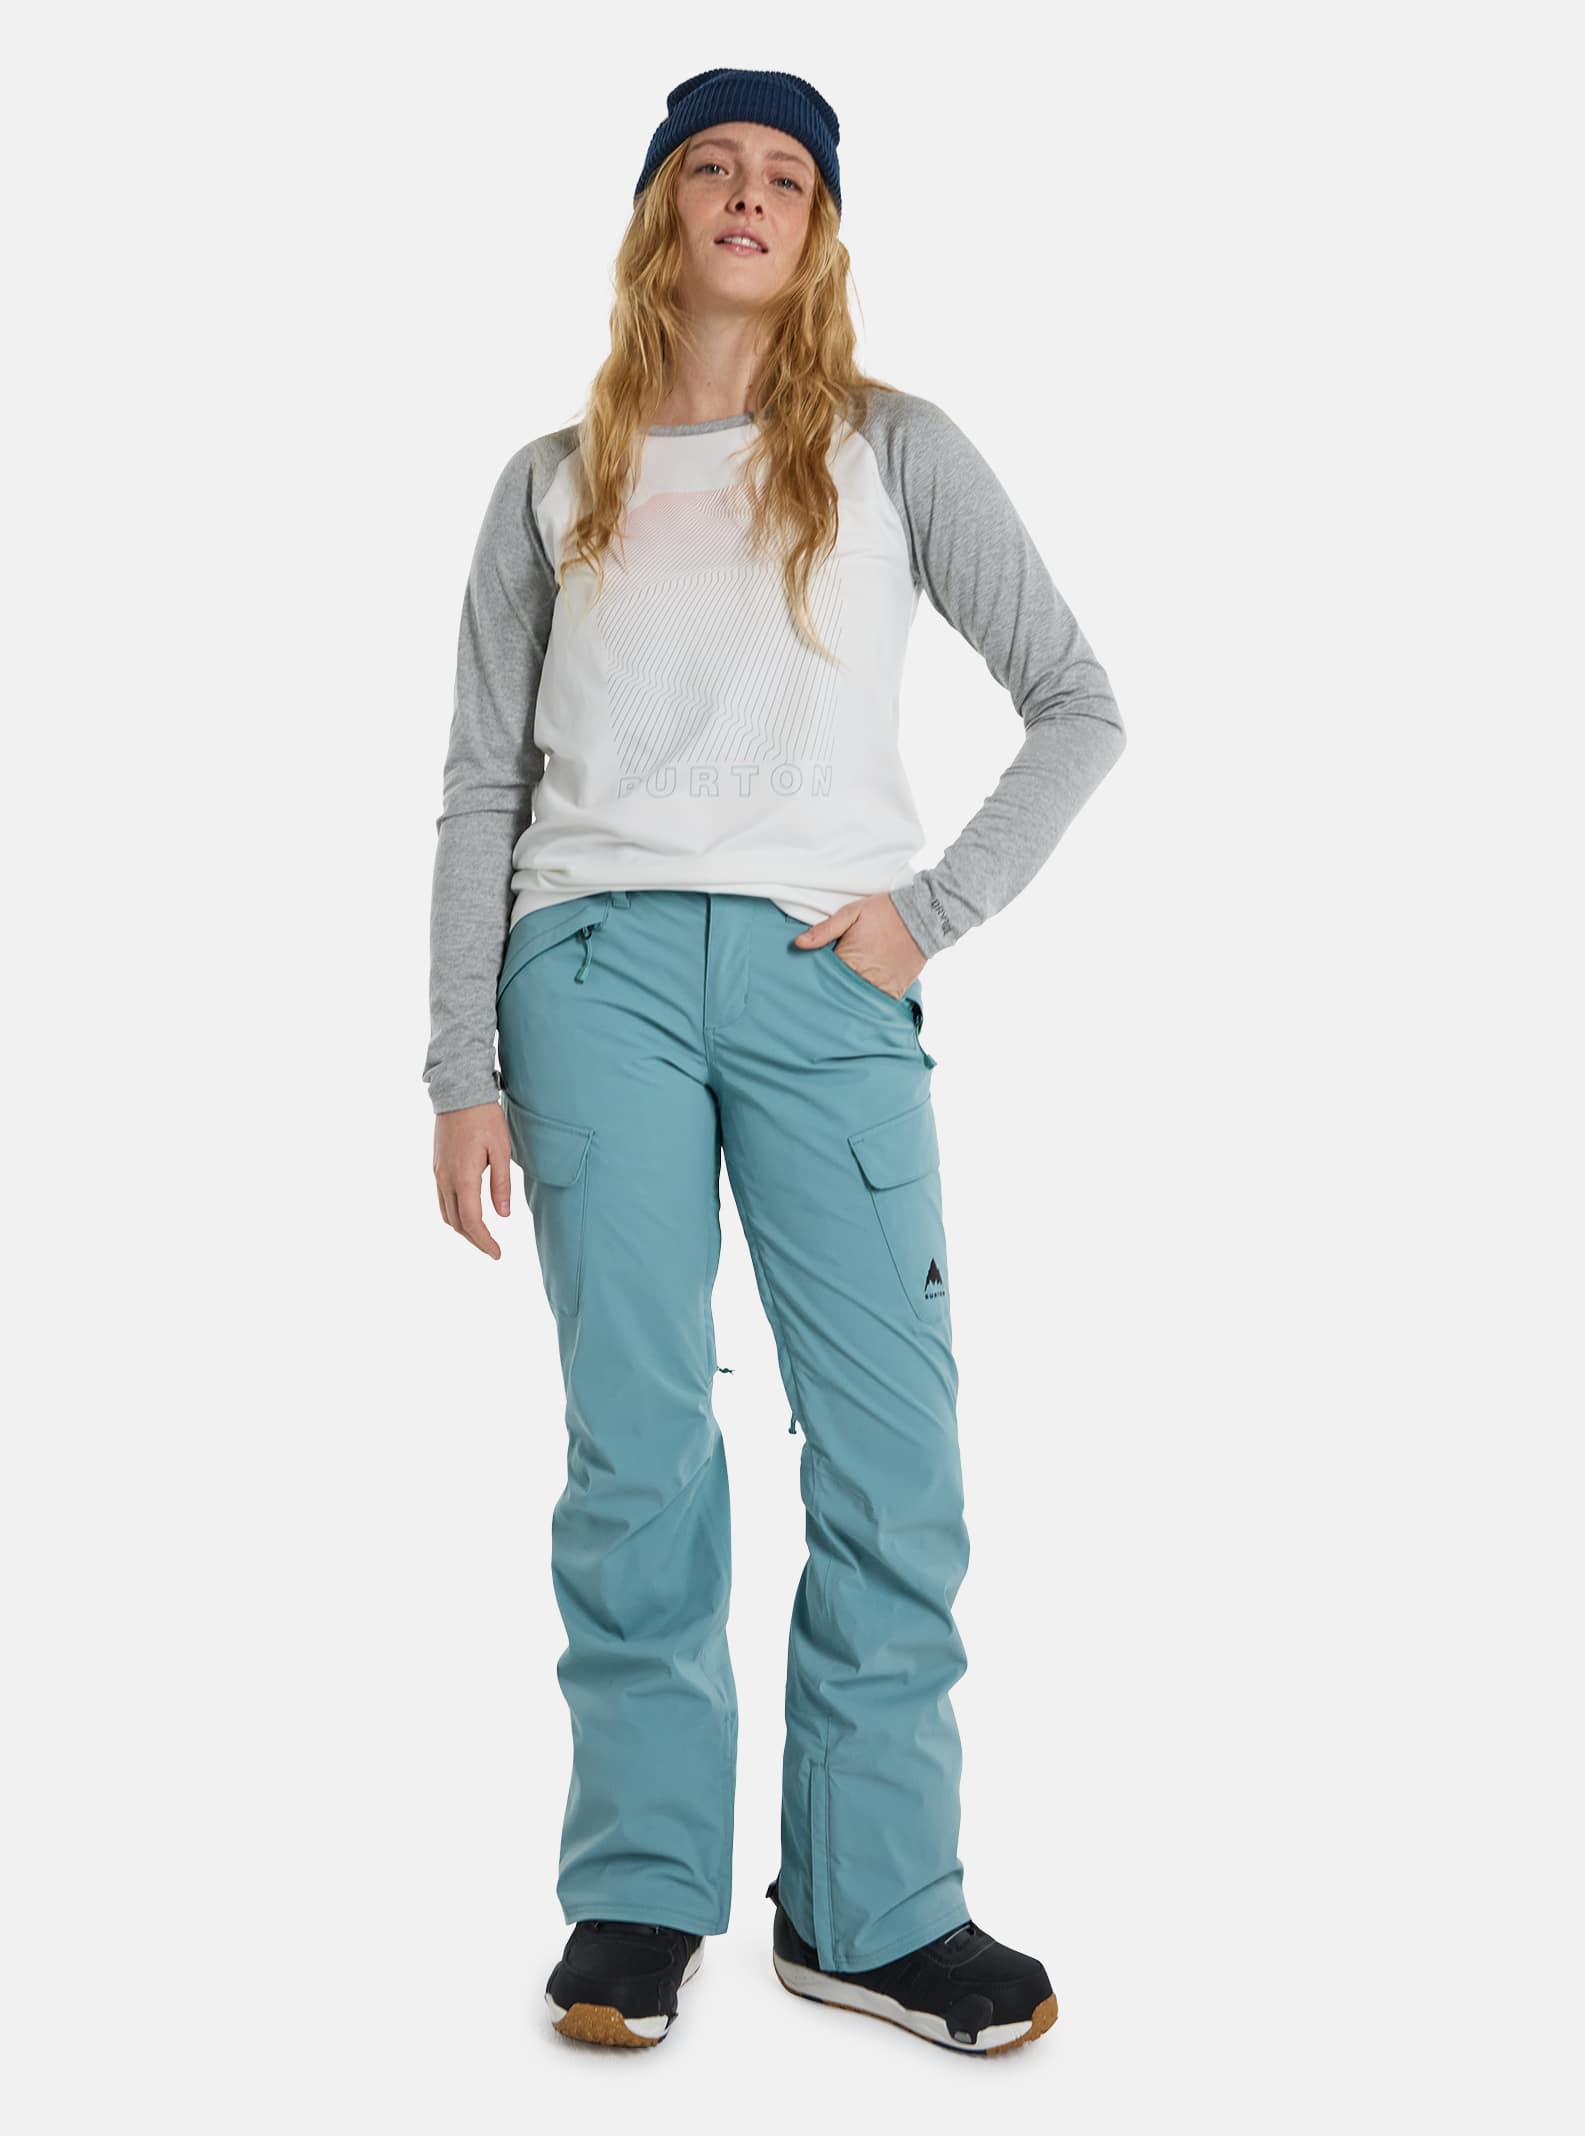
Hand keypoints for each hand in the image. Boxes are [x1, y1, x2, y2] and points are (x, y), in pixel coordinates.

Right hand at [434, 1100, 512, 1259]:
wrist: (458, 1092)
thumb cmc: (484, 1118)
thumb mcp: (501, 1150)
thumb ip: (501, 1184)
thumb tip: (503, 1215)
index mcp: (463, 1177)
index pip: (472, 1221)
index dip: (484, 1242)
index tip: (497, 1254)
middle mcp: (445, 1179)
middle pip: (456, 1222)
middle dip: (474, 1240)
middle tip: (493, 1249)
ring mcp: (438, 1173)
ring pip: (446, 1213)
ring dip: (463, 1228)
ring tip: (482, 1235)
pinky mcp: (436, 1166)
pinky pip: (442, 1199)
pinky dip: (454, 1213)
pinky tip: (468, 1212)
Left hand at [792, 893, 925, 997]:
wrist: (921, 917)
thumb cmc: (883, 912)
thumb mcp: (851, 913)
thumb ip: (824, 930)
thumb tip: (798, 943)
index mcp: (848, 959)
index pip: (823, 977)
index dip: (815, 981)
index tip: (806, 986)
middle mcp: (863, 976)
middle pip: (839, 993)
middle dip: (830, 994)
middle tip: (818, 1003)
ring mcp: (880, 985)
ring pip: (857, 1002)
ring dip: (849, 1002)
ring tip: (837, 1009)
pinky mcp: (895, 990)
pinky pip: (879, 1005)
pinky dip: (870, 1006)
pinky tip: (861, 1008)